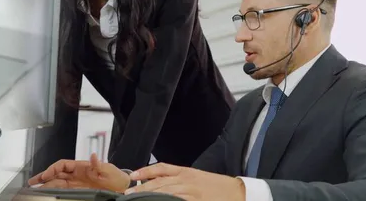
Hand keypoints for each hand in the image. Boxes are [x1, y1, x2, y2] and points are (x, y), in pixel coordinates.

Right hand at [27, 153, 130, 192]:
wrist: (121, 188)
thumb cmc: (115, 177)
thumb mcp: (108, 170)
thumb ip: (99, 165)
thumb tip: (93, 156)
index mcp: (81, 166)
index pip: (62, 165)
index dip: (52, 169)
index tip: (46, 175)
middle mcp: (76, 174)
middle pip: (56, 174)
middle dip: (43, 177)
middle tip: (31, 182)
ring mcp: (75, 183)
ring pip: (56, 183)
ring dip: (45, 185)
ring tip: (34, 189)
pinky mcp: (77, 191)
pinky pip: (62, 190)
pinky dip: (53, 191)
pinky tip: (47, 194)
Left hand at [125, 163, 244, 200]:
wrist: (238, 193)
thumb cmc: (218, 187)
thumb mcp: (197, 178)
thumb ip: (179, 179)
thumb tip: (159, 183)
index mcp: (186, 172)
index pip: (162, 168)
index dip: (145, 171)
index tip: (132, 176)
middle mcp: (187, 180)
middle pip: (160, 182)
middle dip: (142, 188)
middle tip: (127, 193)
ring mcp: (191, 192)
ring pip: (165, 192)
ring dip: (149, 196)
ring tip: (135, 199)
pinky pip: (176, 200)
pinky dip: (165, 200)